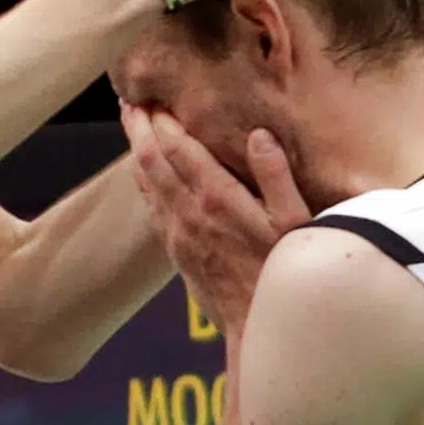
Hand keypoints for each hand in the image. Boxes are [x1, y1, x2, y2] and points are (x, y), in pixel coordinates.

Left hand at [121, 106, 310, 335]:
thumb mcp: (295, 225)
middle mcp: (189, 212)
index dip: (163, 119)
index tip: (154, 95)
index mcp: (217, 199)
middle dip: (139, 125)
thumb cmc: (284, 273)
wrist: (258, 329)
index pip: (179, 147)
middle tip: (128, 98)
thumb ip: (276, 177)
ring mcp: (178, 232)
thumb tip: (258, 135)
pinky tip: (142, 168)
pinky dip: (142, 177)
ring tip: (129, 121)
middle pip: (152, 158)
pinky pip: (150, 204)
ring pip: (145, 180)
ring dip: (135, 147)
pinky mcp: (175, 250)